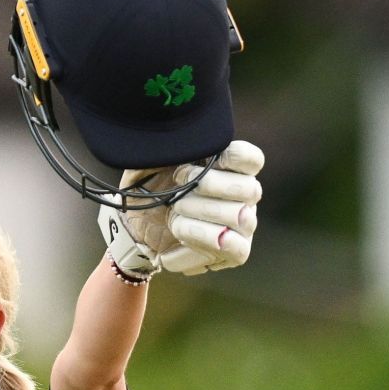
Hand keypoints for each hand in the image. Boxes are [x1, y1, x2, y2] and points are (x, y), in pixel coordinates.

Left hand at [98, 140, 265, 278]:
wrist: (137, 224)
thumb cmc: (152, 187)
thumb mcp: (155, 160)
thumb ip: (173, 145)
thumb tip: (179, 138)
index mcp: (232, 168)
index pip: (251, 159)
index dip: (234, 156)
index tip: (207, 157)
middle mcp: (245, 195)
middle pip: (248, 188)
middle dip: (207, 185)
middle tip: (177, 189)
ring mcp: (244, 224)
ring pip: (239, 217)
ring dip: (197, 213)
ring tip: (173, 215)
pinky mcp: (236, 251)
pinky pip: (234, 248)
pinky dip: (201, 240)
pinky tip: (179, 234)